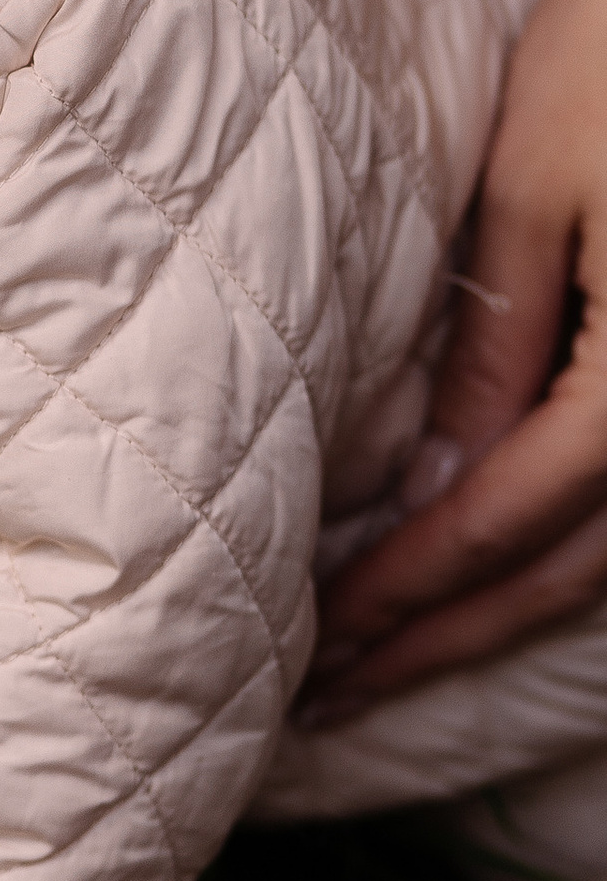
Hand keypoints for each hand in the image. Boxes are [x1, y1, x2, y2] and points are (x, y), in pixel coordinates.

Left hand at [311, 0, 606, 714]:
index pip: (505, 521)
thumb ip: (496, 343)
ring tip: (387, 661)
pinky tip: (486, 575)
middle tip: (328, 698)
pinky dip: (565, 553)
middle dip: (440, 640)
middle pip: (568, 574)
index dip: (403, 595)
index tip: (313, 650)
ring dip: (496, 615)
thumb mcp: (542, 181)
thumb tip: (437, 480)